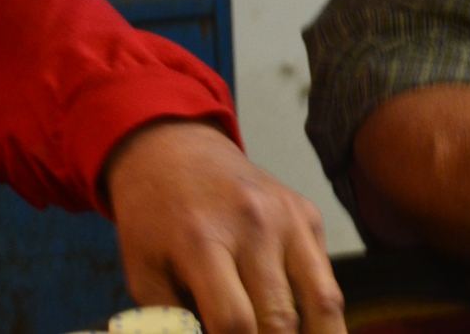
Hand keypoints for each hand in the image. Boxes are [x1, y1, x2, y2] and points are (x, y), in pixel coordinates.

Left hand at [104, 119, 344, 333]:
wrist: (177, 152)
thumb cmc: (154, 222)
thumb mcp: (143, 274)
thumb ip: (171, 324)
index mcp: (202, 241)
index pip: (233, 322)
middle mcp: (254, 225)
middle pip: (282, 318)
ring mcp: (288, 217)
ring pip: (322, 299)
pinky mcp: (308, 214)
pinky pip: (325, 276)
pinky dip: (323, 315)